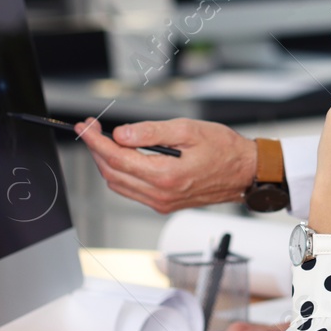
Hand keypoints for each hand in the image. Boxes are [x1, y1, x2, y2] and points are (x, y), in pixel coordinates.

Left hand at [75, 117, 256, 213]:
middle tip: (90, 129)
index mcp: (165, 175)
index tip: (85, 126)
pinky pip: (132, 190)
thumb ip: (151, 132)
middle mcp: (160, 194)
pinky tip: (122, 156)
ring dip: (106, 162)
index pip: (117, 158)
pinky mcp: (164, 204)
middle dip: (96, 149)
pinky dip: (120, 173)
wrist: (245, 173)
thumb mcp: (188, 130)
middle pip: (112, 173)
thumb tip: (120, 135)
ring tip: (102, 140)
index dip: (95, 141)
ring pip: (118, 184)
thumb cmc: (224, 150)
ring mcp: (161, 203)